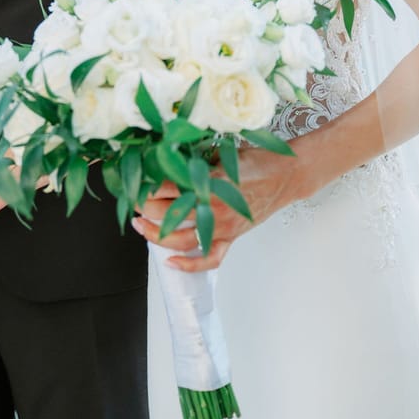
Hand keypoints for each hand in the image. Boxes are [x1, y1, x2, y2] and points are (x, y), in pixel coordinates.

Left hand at [132, 145, 302, 271]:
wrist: (284, 176)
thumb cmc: (254, 160)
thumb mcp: (220, 152)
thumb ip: (195, 160)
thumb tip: (167, 158)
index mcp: (208, 182)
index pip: (166, 187)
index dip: (146, 186)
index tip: (134, 182)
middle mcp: (213, 207)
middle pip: (167, 214)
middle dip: (145, 209)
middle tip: (134, 202)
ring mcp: (222, 226)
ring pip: (181, 240)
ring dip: (156, 236)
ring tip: (141, 227)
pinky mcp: (232, 237)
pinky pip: (209, 258)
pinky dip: (190, 265)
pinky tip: (171, 263)